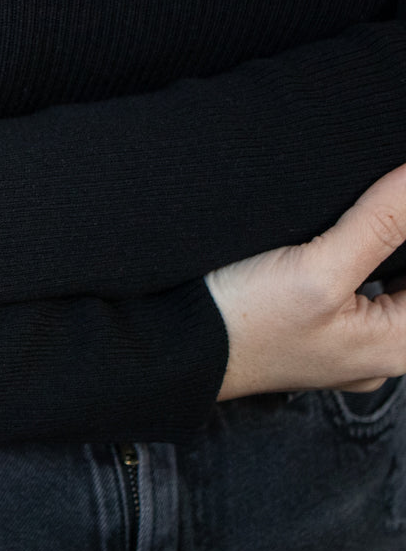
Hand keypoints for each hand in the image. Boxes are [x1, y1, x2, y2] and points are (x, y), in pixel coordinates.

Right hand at [209, 163, 405, 399]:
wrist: (168, 345)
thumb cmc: (238, 324)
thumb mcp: (315, 269)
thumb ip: (380, 223)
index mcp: (396, 347)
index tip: (395, 198)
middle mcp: (375, 352)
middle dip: (397, 239)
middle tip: (382, 200)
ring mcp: (341, 345)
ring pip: (386, 286)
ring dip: (380, 248)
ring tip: (362, 215)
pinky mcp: (310, 333)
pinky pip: (353, 292)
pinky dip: (353, 261)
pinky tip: (333, 238)